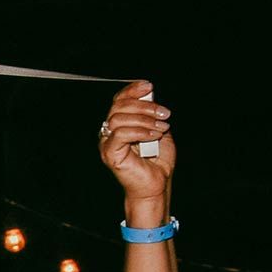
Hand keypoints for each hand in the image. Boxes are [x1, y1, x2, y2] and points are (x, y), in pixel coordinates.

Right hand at [97, 80, 173, 217]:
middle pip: (118, 106)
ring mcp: (107, 143)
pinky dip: (140, 131)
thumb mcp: (159, 130)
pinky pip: (121, 134)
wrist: (156, 185)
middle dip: (144, 105)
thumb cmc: (157, 162)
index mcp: (120, 125)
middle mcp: (110, 132)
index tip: (148, 86)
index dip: (132, 90)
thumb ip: (152, 115)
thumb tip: (151, 97)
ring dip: (145, 119)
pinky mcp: (109, 154)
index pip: (119, 100)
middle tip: (164, 113)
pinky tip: (155, 135)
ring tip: (162, 127)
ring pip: (119, 118)